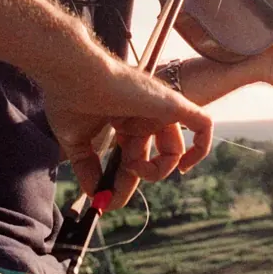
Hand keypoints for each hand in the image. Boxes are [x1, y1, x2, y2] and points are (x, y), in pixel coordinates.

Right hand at [41, 57, 213, 209]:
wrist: (72, 75)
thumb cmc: (70, 100)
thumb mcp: (76, 142)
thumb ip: (87, 169)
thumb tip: (96, 195)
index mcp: (124, 119)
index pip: (134, 156)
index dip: (123, 181)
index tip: (106, 199)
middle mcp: (144, 114)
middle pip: (154, 155)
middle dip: (139, 177)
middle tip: (118, 188)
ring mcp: (159, 108)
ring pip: (175, 148)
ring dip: (158, 169)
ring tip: (134, 166)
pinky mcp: (172, 104)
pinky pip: (202, 125)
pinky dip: (201, 147)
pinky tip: (184, 167)